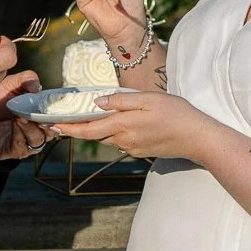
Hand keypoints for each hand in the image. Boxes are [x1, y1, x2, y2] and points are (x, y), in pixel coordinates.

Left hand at [0, 70, 56, 159]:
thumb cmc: (0, 99)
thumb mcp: (13, 84)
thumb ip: (26, 79)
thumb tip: (36, 86)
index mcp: (44, 114)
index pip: (59, 117)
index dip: (59, 113)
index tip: (53, 105)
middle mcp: (40, 130)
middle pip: (52, 130)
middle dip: (46, 122)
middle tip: (38, 113)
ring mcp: (29, 142)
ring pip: (38, 139)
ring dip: (31, 128)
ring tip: (22, 117)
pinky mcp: (16, 150)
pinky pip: (23, 145)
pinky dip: (20, 133)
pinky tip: (15, 122)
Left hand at [52, 91, 218, 160]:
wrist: (197, 138)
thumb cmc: (176, 114)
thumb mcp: (148, 99)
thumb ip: (121, 101)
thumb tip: (97, 103)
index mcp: (123, 125)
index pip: (88, 129)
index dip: (69, 128)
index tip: (53, 126)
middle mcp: (124, 140)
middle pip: (95, 135)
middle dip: (79, 129)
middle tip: (64, 121)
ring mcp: (132, 148)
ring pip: (108, 138)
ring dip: (97, 130)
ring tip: (88, 119)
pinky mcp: (141, 151)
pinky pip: (121, 141)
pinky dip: (113, 133)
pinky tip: (117, 124)